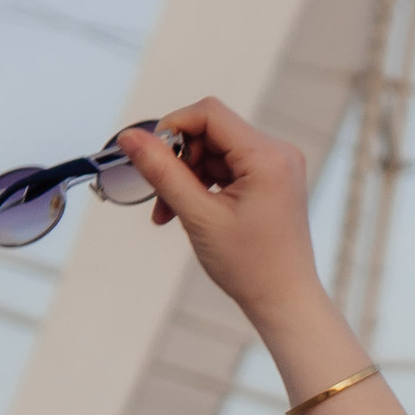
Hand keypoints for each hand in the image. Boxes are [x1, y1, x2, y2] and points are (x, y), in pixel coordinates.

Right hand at [117, 99, 319, 332]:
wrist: (284, 301)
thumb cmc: (251, 266)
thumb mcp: (198, 216)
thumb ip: (162, 172)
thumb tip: (130, 137)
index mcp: (267, 157)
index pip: (209, 114)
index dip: (173, 128)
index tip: (149, 157)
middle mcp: (278, 153)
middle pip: (211, 131)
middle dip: (179, 160)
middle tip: (160, 197)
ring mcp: (277, 166)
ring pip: (216, 151)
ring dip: (187, 176)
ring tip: (170, 212)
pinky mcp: (272, 179)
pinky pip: (228, 168)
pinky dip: (204, 185)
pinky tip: (189, 211)